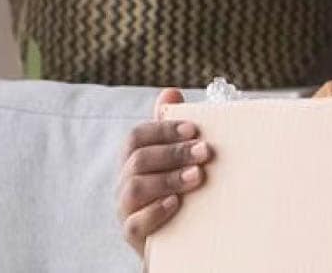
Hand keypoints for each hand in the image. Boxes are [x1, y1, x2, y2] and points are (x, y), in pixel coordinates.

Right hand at [117, 88, 211, 256]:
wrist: (182, 238)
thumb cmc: (182, 190)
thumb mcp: (180, 161)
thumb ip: (174, 130)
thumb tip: (170, 92)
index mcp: (135, 160)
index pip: (137, 137)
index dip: (162, 129)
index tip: (194, 128)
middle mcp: (125, 182)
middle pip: (137, 160)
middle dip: (173, 152)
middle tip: (206, 151)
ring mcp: (126, 209)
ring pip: (133, 189)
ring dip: (167, 179)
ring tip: (197, 176)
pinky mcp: (133, 234)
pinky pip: (134, 223)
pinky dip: (155, 211)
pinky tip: (176, 203)